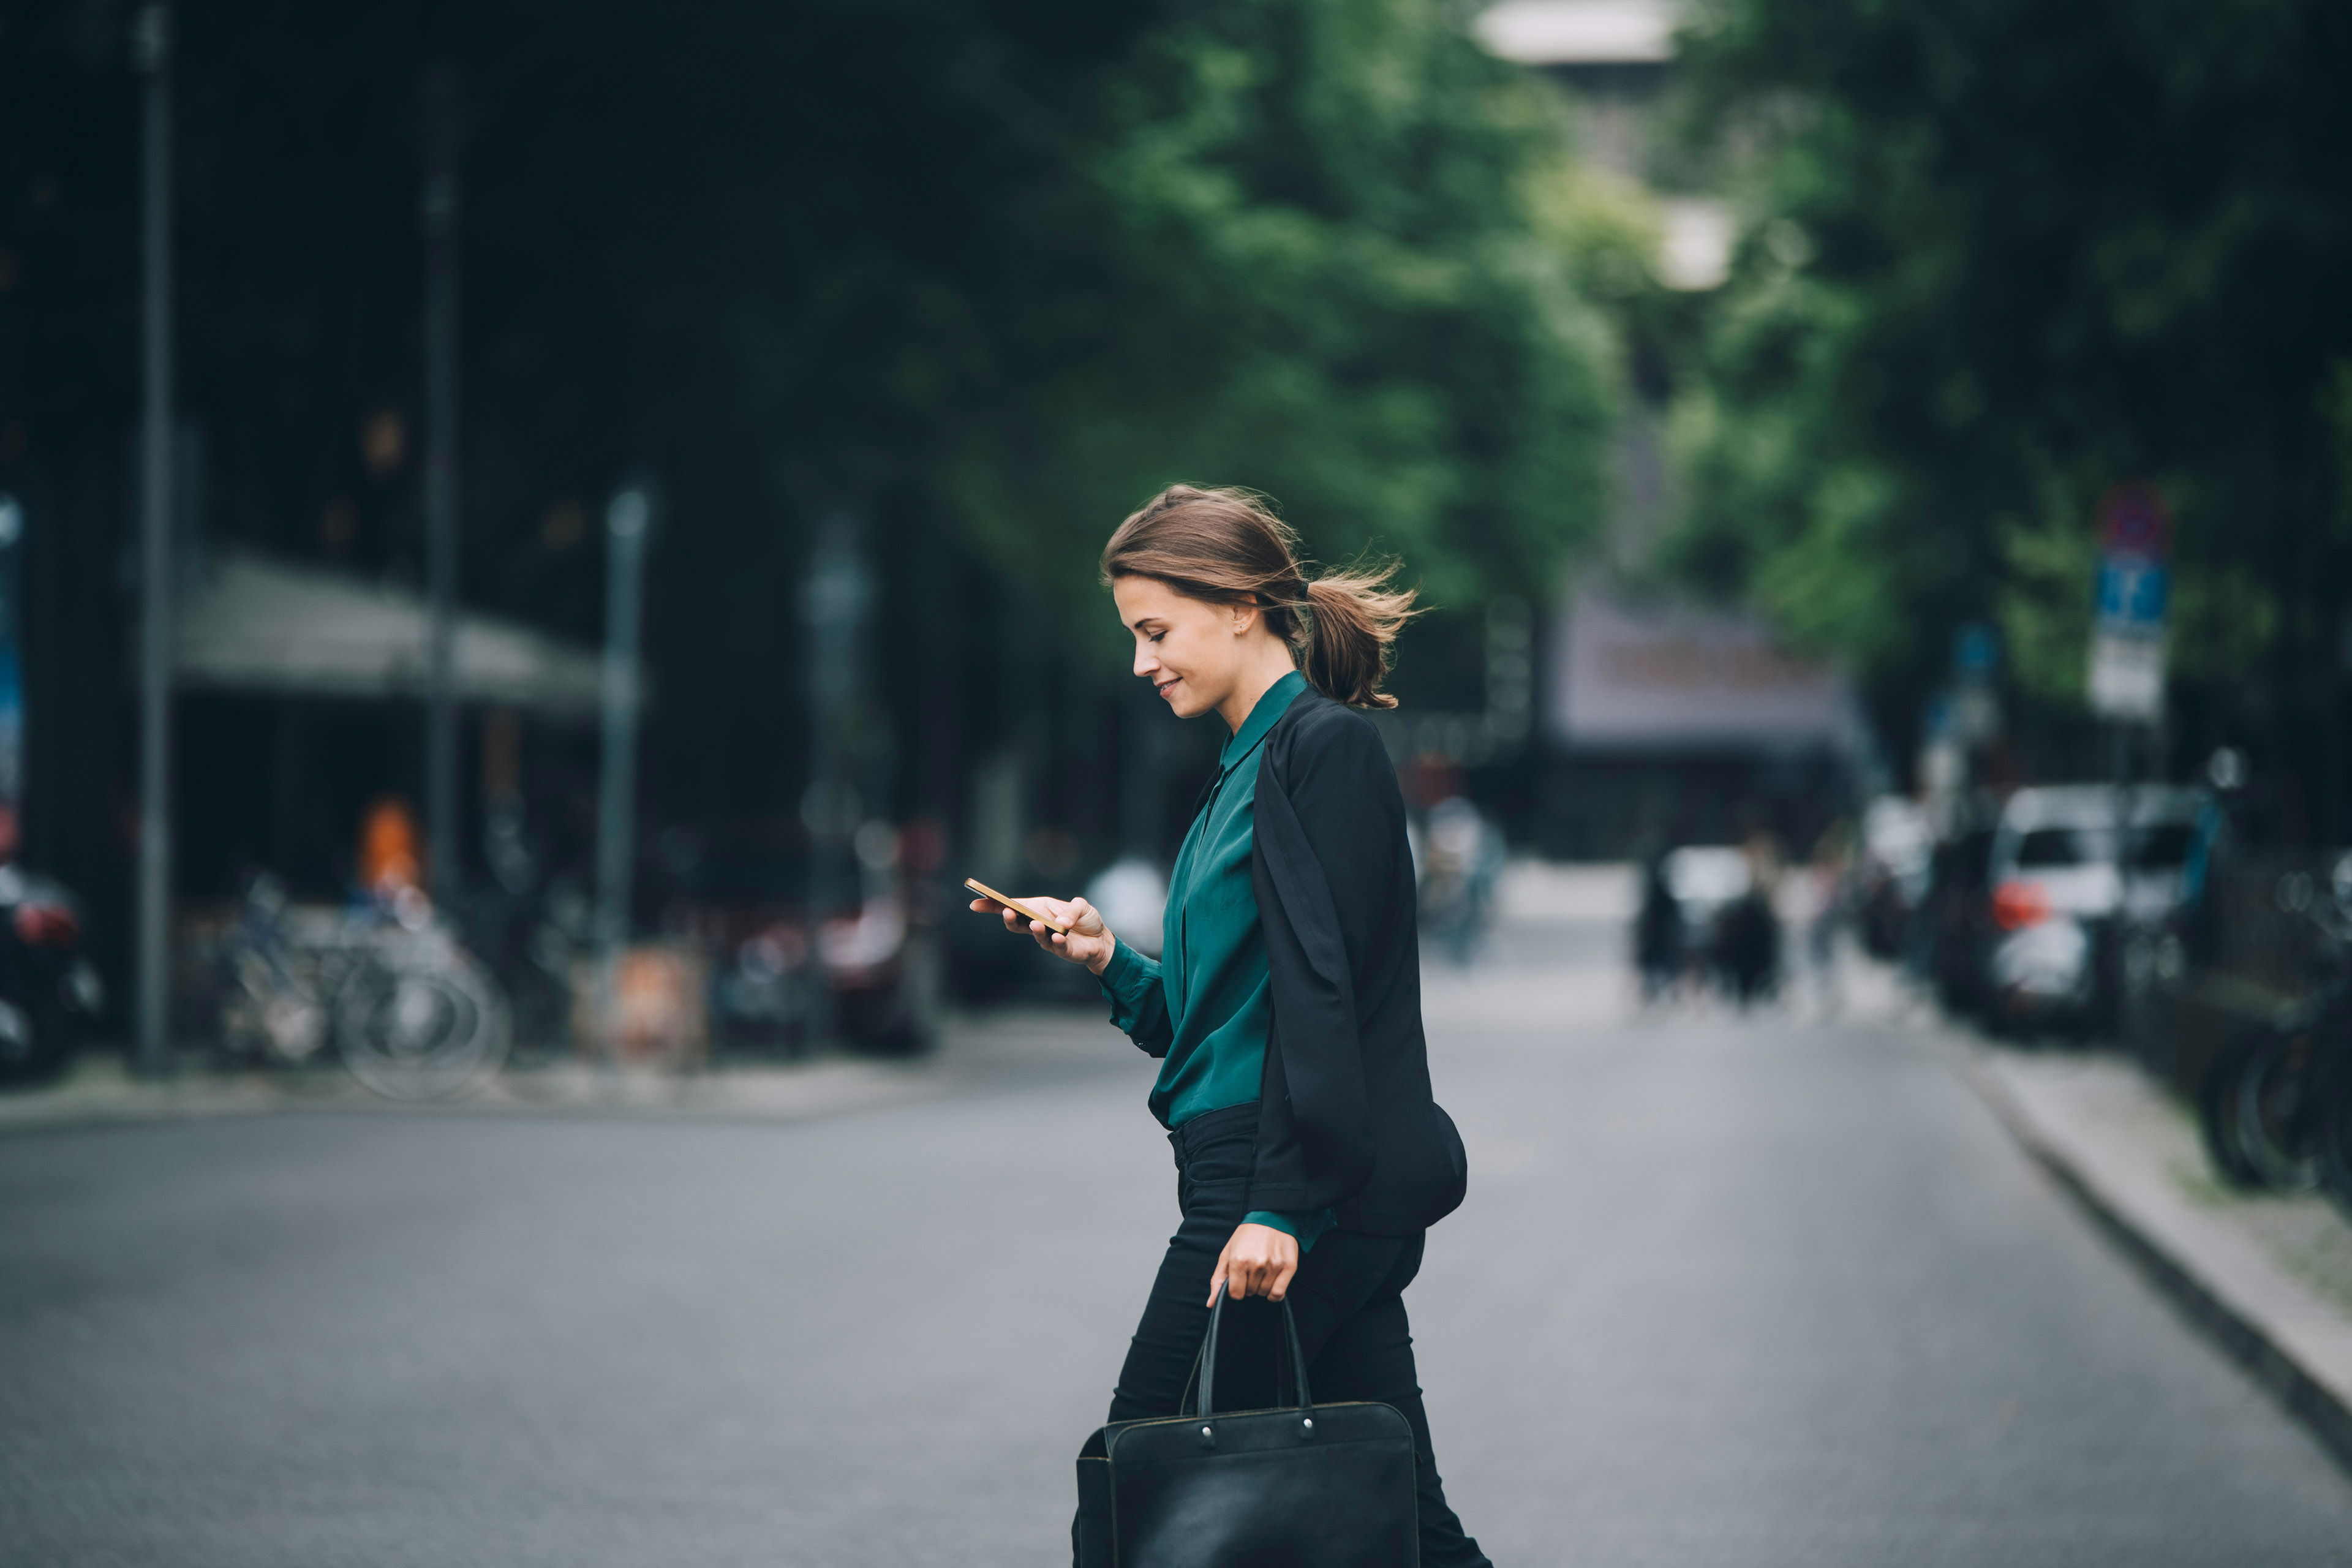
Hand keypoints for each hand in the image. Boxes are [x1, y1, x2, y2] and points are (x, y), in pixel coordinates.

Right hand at [967, 893, 1116, 974]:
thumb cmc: (1086, 920)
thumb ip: (1072, 910)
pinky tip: (1059, 936)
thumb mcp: (1082, 905)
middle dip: (1009, 917)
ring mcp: (1048, 939)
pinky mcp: (1062, 950)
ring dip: (1034, 929)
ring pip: (1035, 935)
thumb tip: (1061, 923)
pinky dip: (1057, 941)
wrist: (1102, 940)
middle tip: (1006, 912)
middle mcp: (1039, 924)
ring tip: (1036, 924)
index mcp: (1038, 909)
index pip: (1012, 906)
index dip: (992, 905)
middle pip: (1017, 923)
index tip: (975, 904)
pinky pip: (1057, 946)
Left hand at [1209, 1223, 1297, 1305]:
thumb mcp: (1227, 1254)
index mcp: (1238, 1260)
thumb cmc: (1246, 1236)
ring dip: (1262, 1286)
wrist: (1271, 1217)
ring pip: (1264, 1293)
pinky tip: (1271, 1282)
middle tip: (1251, 1269)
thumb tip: (1210, 1304)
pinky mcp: (1289, 1266)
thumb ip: (1218, 1279)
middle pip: (1251, 1293)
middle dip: (1249, 1285)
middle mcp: (1257, 1264)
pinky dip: (1274, 1293)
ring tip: (1262, 1270)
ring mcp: (1274, 1265)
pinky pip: (1279, 1293)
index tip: (1239, 1279)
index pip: (1235, 1294)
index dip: (1236, 1289)